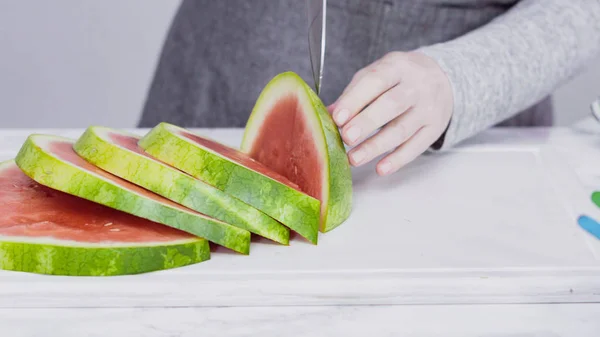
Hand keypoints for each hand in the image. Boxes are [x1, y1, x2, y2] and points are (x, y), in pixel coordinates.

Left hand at [328, 51, 453, 175]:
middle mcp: (415, 86)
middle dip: (367, 123)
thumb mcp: (377, 74)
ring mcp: (428, 108)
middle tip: (346, 138)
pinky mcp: (434, 129)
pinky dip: (398, 159)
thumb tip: (327, 114)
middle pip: (391, 105)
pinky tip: (380, 169)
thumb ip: (354, 93)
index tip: (337, 117)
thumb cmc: (398, 79)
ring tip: (354, 159)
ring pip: (402, 129)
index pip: (375, 81)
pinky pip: (416, 146)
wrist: (443, 78)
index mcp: (396, 67)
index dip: (355, 99)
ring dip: (376, 146)